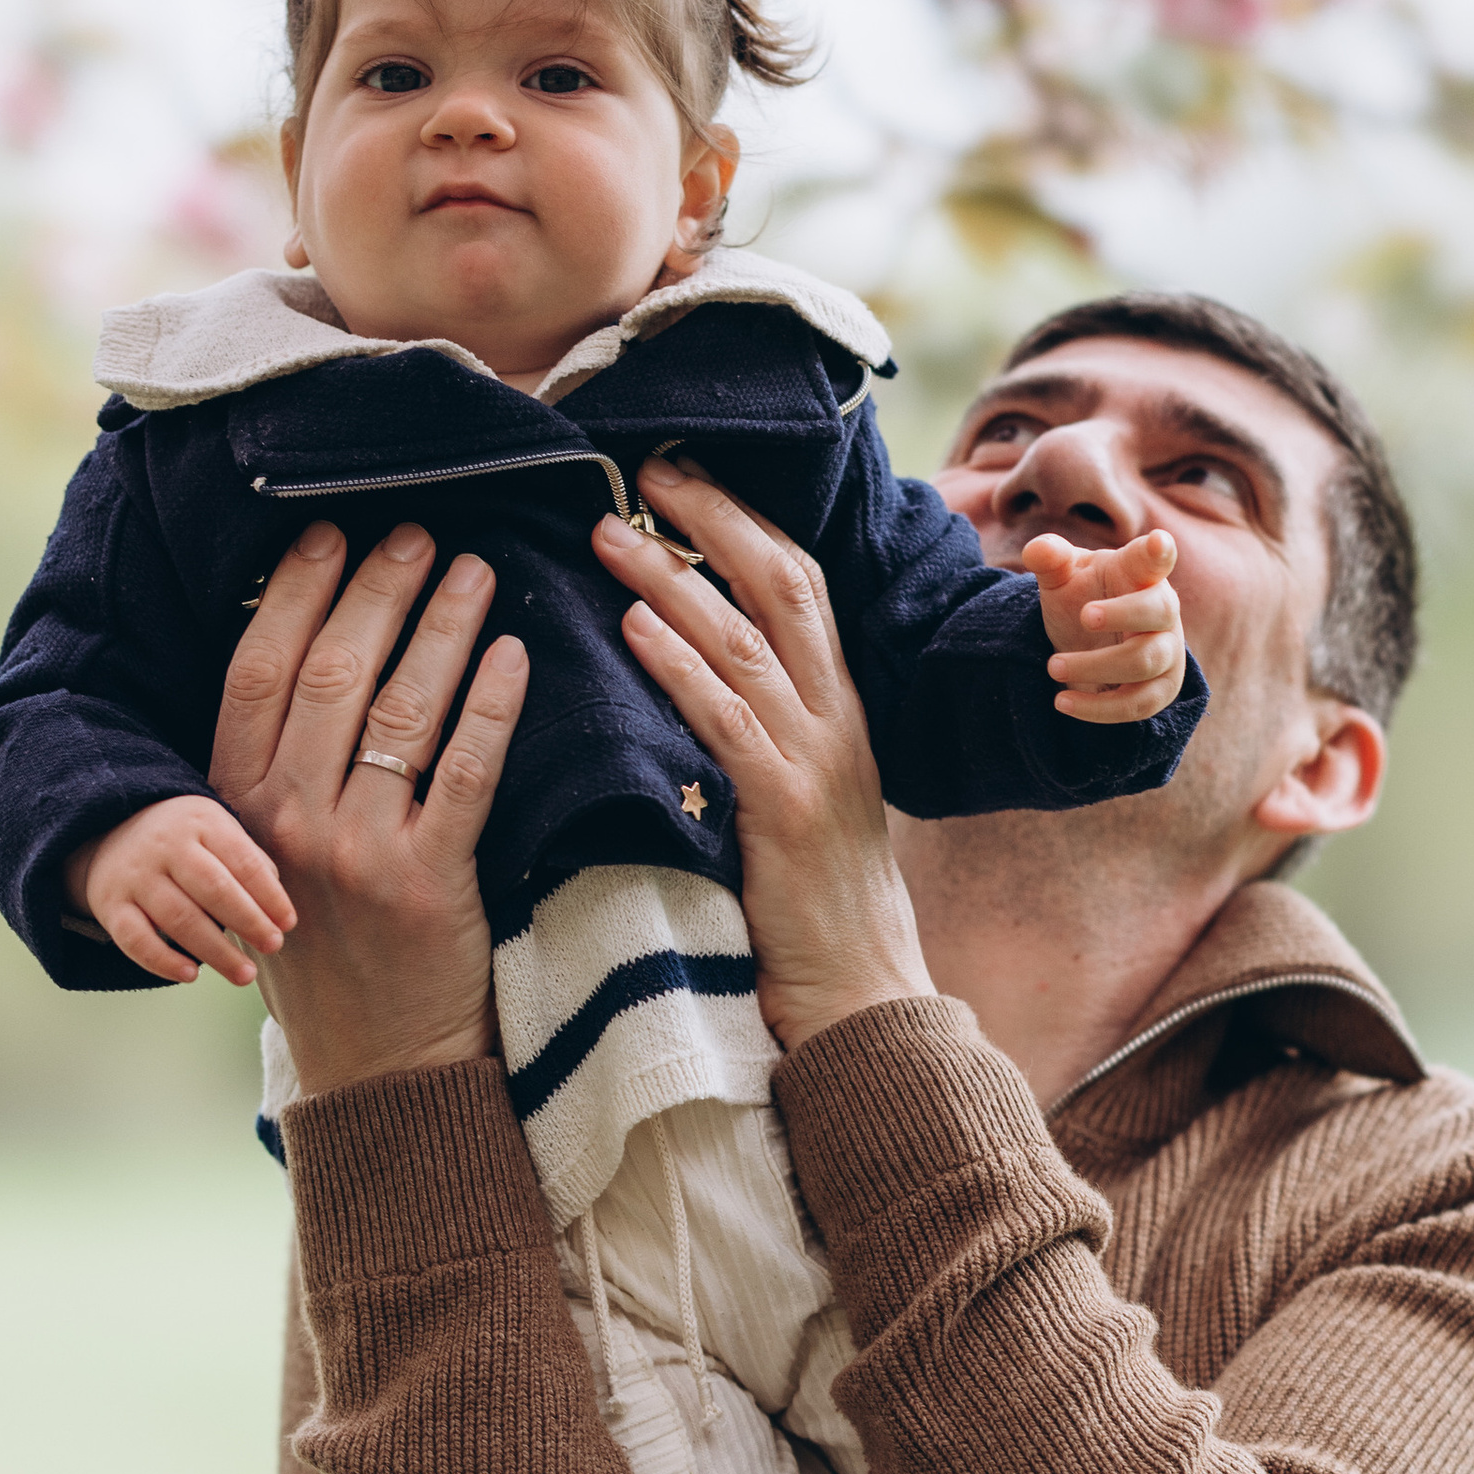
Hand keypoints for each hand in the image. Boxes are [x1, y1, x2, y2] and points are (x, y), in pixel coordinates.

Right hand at [67, 795, 294, 989]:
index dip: (268, 895)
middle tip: (273, 947)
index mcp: (201, 822)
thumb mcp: (216, 830)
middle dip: (248, 921)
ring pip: (178, 917)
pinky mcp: (110, 904)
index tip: (288, 923)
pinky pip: (135, 939)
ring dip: (216, 951)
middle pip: (212, 888)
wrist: (109, 828)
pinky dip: (162, 961)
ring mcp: (135, 876)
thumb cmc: (183, 839)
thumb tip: (277, 907)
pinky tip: (191, 975)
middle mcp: (166, 846)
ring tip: (244, 974)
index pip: (241, 860)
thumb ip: (248, 860)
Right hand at [206, 519, 529, 1100]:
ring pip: (402, 709)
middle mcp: (285, 824)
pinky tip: (515, 655)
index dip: (296, 593)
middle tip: (417, 533)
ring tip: (476, 573)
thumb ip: (278, 767)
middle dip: (379, 589)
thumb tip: (316, 643)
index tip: (330, 533)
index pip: (259, 671)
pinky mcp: (428, 883)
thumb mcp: (268, 857)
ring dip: (443, 627)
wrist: (377, 1065)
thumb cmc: (327, 947)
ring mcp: (356, 853)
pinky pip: (467, 771)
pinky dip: (493, 705)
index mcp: (235, 808)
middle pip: (332, 673)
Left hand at [594, 456, 934, 1055]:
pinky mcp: (789, 810)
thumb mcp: (800, 803)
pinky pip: (728, 719)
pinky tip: (630, 629)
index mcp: (840, 711)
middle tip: (645, 472)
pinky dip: (677, 666)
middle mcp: (838, 720)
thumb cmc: (813, 913)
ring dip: (671, 579)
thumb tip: (692, 676)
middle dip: (713, 520)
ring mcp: (819, 762)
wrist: (865, 1001)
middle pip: (782, 584)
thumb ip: (764, 737)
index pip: (799, 586)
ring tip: (608, 534)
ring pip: (746, 640)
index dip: (742, 522)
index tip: (681, 479)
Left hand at [1026, 526, 1185, 724]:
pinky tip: (1063, 701)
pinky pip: (1139, 704)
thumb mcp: (1061, 576)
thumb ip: (1050, 559)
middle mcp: (1163, 609)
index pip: (1155, 557)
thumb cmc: (1082, 598)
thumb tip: (1036, 551)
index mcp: (1140, 572)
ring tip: (1053, 666)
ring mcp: (1167, 650)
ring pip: (1145, 661)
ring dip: (1096, 666)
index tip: (1158, 542)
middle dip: (1122, 614)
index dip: (1159, 550)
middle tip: (1084, 617)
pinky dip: (1099, 708)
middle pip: (1158, 610)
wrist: (1088, 642)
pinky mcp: (1161, 689)